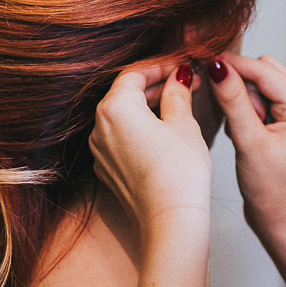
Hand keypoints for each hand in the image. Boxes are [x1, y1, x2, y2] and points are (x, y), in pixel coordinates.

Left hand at [90, 62, 212, 236]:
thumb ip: (177, 94)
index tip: (182, 65)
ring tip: (178, 104)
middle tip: (186, 82)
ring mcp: (100, 151)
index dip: (161, 65)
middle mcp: (99, 127)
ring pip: (122, 116)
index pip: (135, 73)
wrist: (170, 221)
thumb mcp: (184, 124)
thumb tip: (178, 78)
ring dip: (147, 106)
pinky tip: (163, 131)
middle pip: (125, 93)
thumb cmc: (179, 175)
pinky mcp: (107, 169)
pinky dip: (139, 128)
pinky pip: (120, 138)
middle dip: (156, 85)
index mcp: (115, 108)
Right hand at [207, 52, 285, 238]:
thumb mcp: (248, 142)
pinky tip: (243, 135)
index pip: (264, 70)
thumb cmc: (270, 190)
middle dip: (241, 86)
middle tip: (232, 118)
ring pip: (260, 85)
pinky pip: (261, 100)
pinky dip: (245, 110)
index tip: (203, 60)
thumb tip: (217, 66)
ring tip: (240, 132)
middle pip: (264, 72)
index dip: (233, 64)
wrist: (282, 221)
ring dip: (242, 100)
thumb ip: (233, 101)